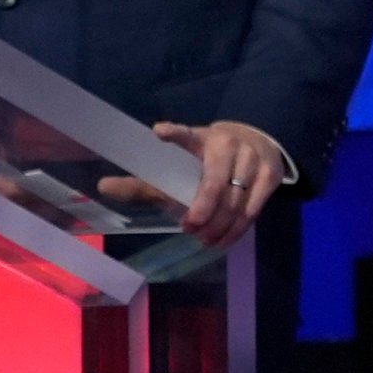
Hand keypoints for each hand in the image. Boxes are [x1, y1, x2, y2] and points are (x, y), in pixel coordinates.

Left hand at [102, 120, 288, 249]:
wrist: (257, 144)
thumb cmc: (208, 159)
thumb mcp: (179, 163)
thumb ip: (144, 181)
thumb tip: (102, 187)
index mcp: (200, 139)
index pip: (185, 135)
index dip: (174, 134)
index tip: (159, 133)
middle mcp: (228, 145)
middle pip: (214, 185)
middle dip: (202, 211)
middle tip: (189, 228)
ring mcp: (253, 159)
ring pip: (236, 202)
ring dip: (219, 226)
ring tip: (205, 239)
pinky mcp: (270, 176)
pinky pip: (253, 210)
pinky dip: (237, 229)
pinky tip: (224, 239)